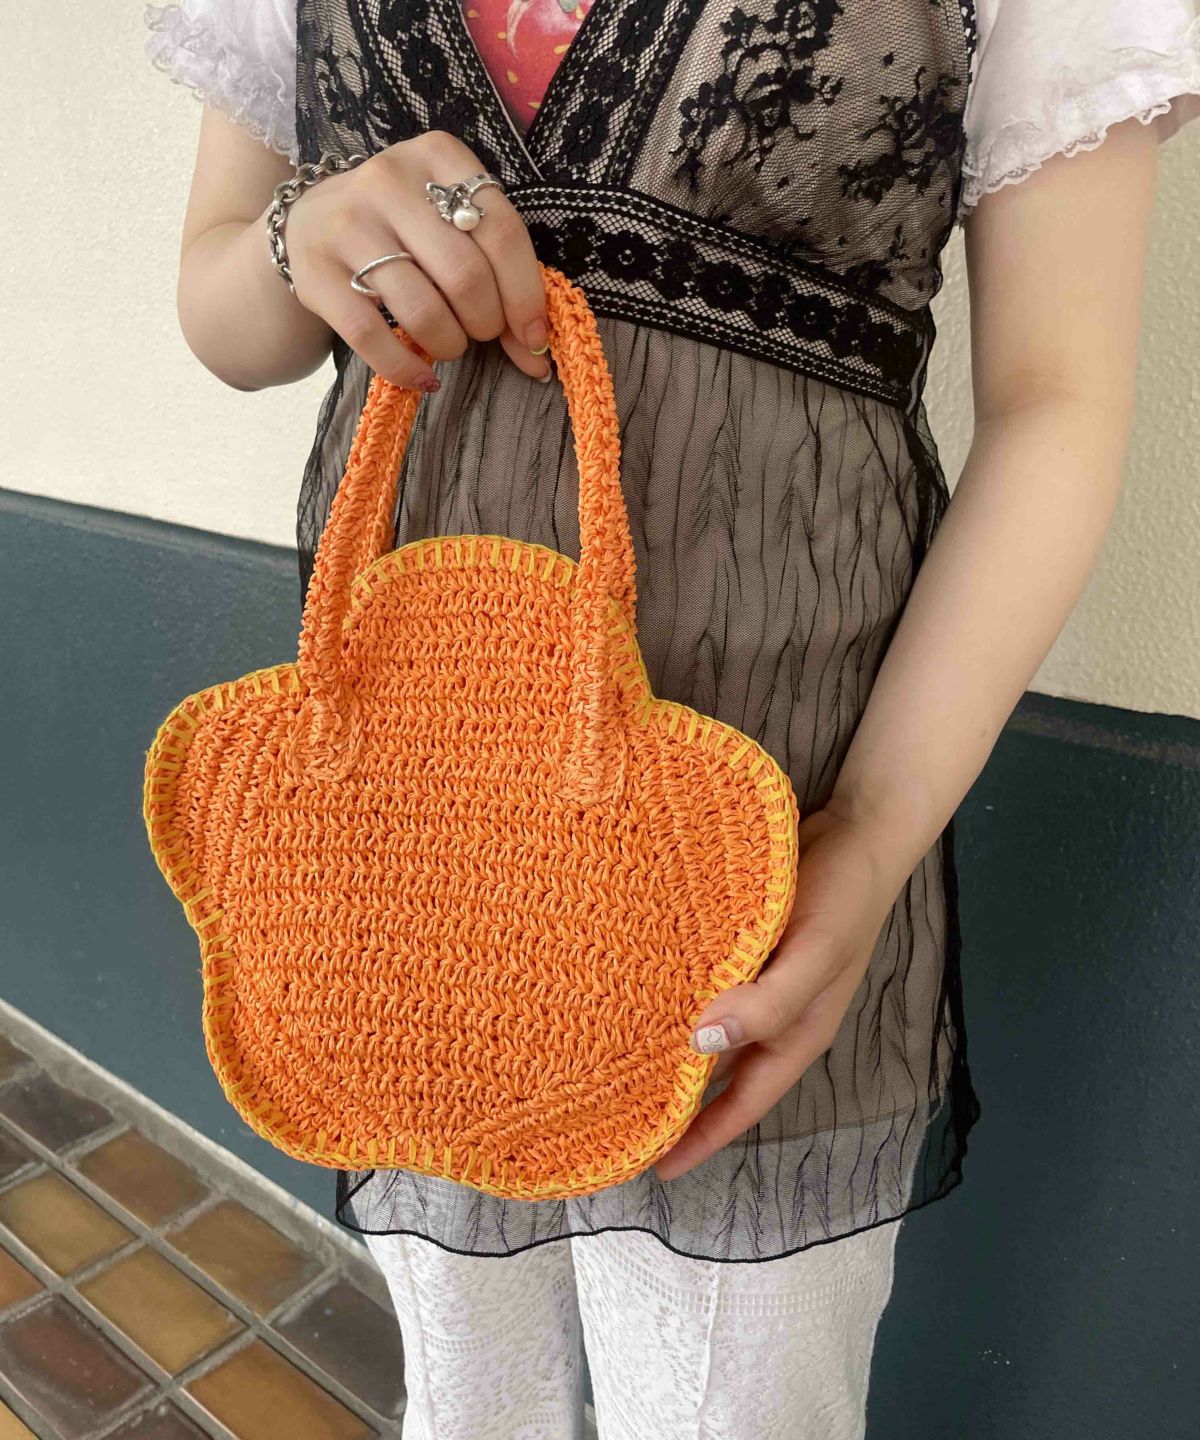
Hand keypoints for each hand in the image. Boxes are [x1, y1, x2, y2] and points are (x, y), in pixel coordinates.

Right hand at [283, 131, 550, 390]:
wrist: (310, 221)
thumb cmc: (403, 227)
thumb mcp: (450, 221)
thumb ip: (498, 271)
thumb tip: (537, 351)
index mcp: (438, 156)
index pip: (502, 233)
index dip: (526, 296)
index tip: (533, 335)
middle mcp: (389, 180)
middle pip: (466, 275)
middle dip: (487, 323)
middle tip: (481, 331)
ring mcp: (347, 224)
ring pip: (423, 310)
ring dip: (450, 345)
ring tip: (449, 344)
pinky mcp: (317, 272)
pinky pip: (372, 337)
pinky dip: (406, 368)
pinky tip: (421, 376)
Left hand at [653, 803, 904, 1182]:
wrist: (859, 832)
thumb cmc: (845, 899)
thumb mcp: (814, 955)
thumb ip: (767, 1003)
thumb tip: (702, 1045)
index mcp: (794, 1033)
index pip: (741, 1103)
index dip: (701, 1137)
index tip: (655, 1168)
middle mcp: (772, 1015)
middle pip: (719, 1073)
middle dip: (676, 1097)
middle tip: (616, 1115)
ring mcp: (756, 980)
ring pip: (707, 1027)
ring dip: (667, 1043)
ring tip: (611, 1058)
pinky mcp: (741, 946)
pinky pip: (702, 983)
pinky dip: (673, 993)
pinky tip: (634, 989)